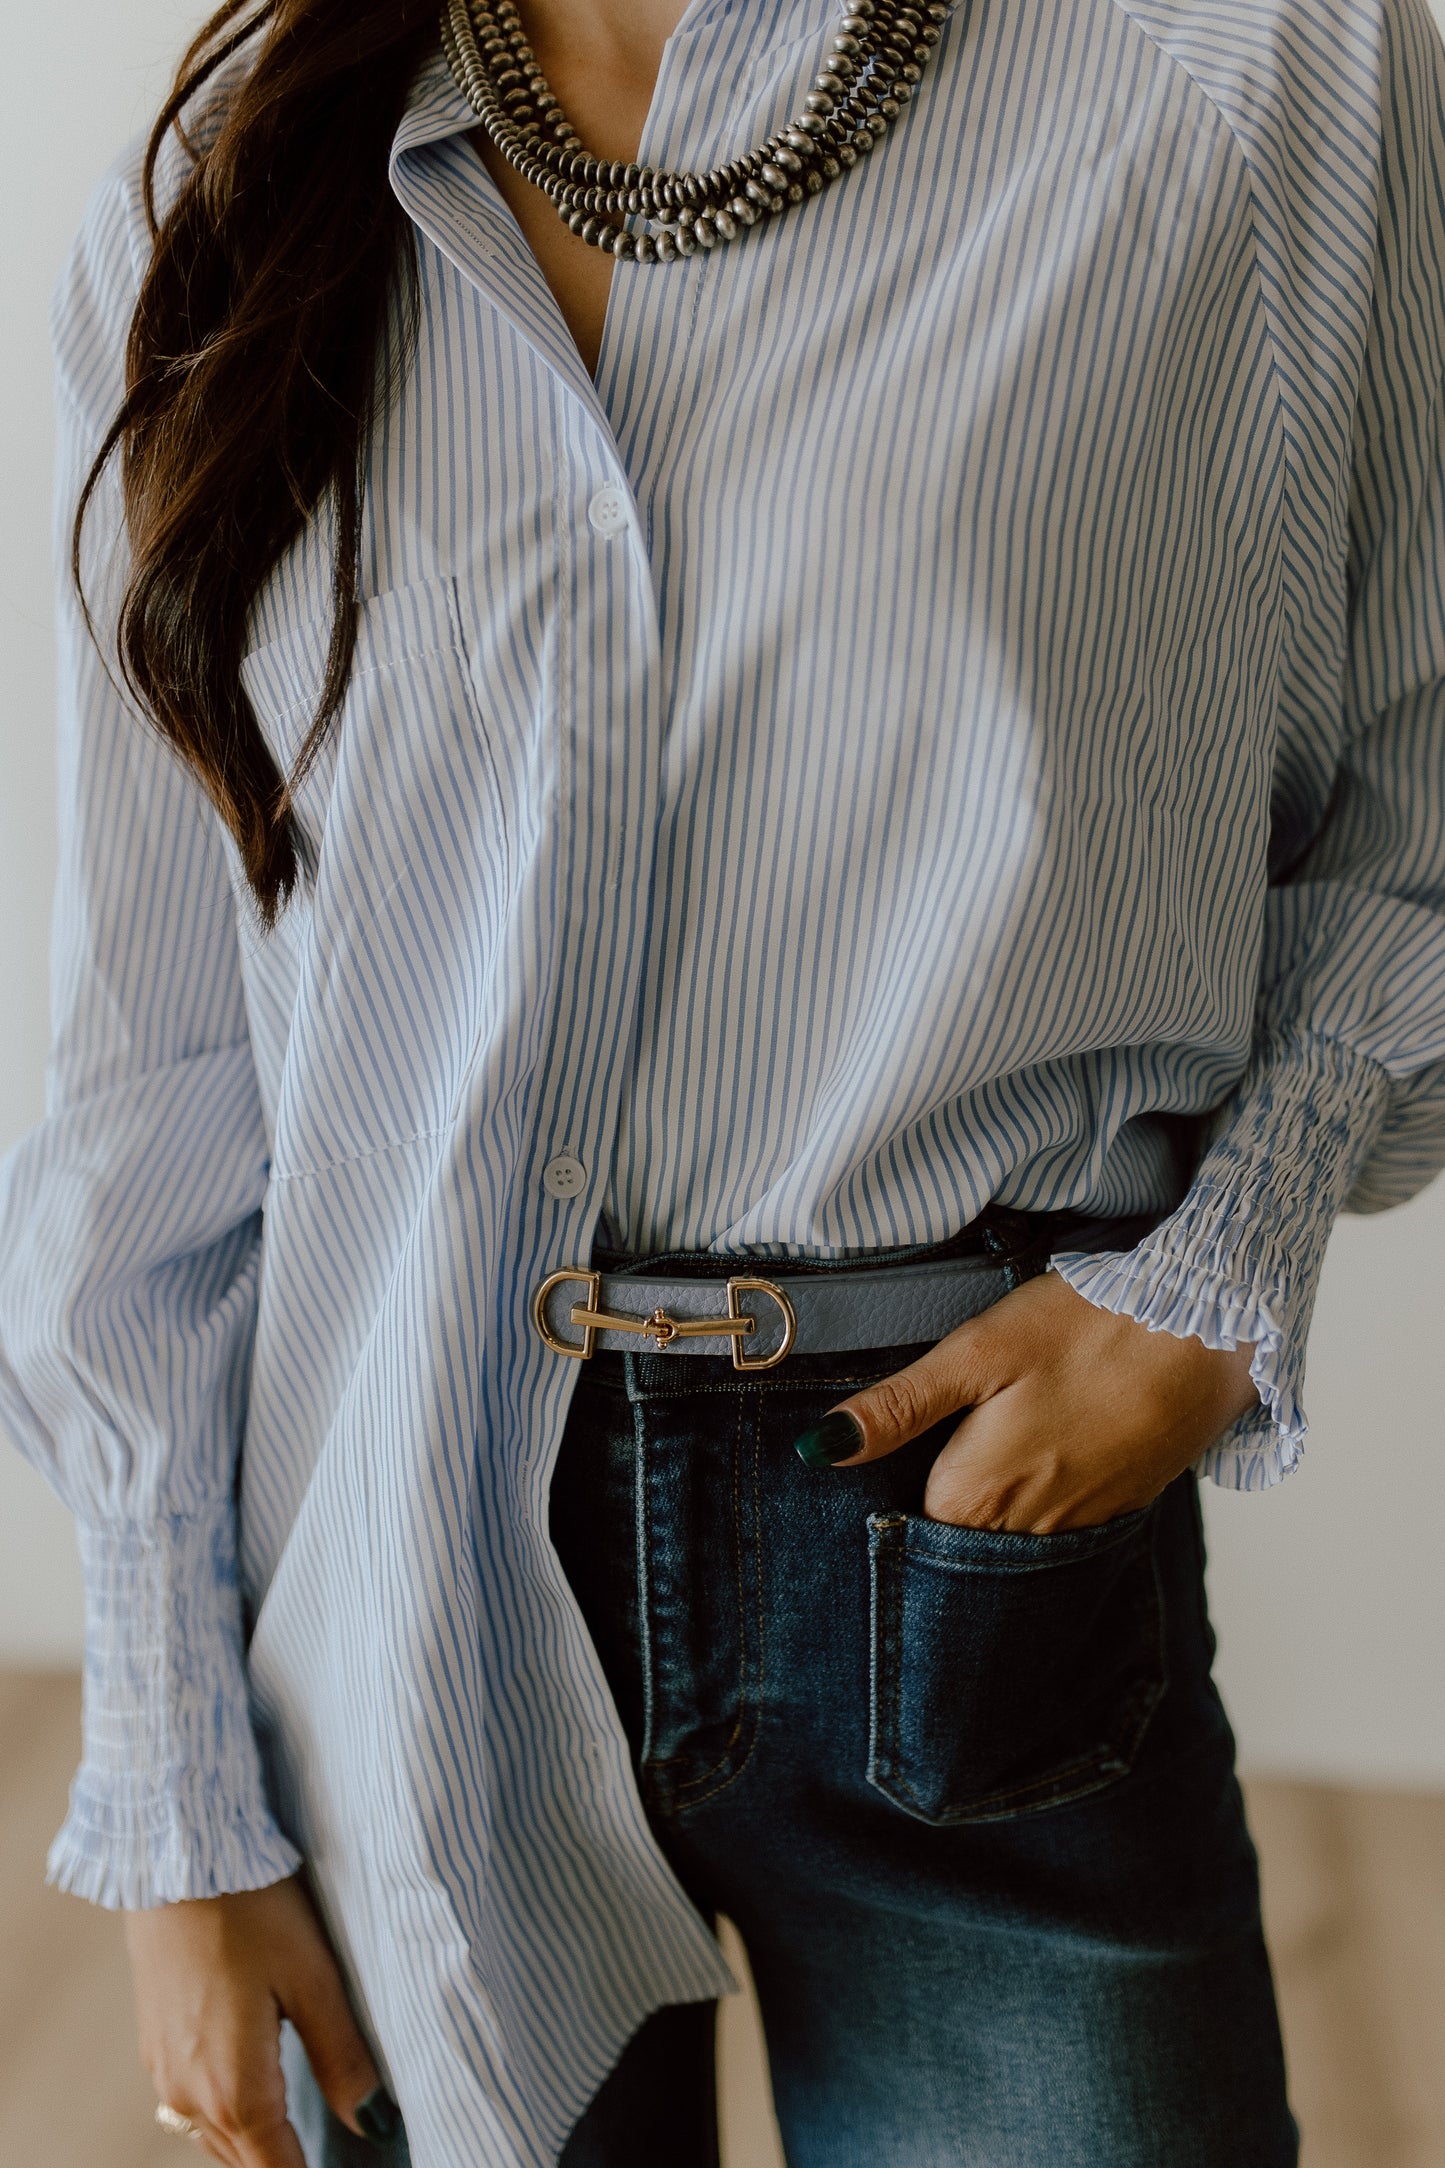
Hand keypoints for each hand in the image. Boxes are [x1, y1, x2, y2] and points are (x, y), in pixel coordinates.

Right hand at [125, 1873, 395, 2165]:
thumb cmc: (252, 1908)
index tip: (351, 2164)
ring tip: (299, 2140)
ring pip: (215, 2141)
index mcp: (234, 2090)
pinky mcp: (154, 2045)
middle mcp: (189, 2095)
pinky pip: (192, 2109)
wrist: (177, 1858)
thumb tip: (374, 2121)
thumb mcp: (313, 1978)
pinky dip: (227, 2120)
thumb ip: (344, 2057)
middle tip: (333, 2152)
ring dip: (254, 2147)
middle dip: (285, 2165)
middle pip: (244, 2163)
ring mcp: (164, 2072)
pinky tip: (254, 2097)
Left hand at [795, 1271, 1259, 1531]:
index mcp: (974, 1498)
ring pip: (1010, 1533)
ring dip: (996, 1500)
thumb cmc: (1086, 1328)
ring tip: (1002, 1432)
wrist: (1207, 1327)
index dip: (891, 1485)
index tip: (894, 1446)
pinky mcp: (1121, 1508)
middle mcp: (1025, 1533)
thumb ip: (898, 1407)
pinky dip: (1046, 1492)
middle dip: (941, 1498)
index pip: (905, 1525)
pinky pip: (1060, 1521)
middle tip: (953, 1430)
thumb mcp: (977, 1352)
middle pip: (957, 1537)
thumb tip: (818, 1450)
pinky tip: (1051, 1440)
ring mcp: (1080, 1527)